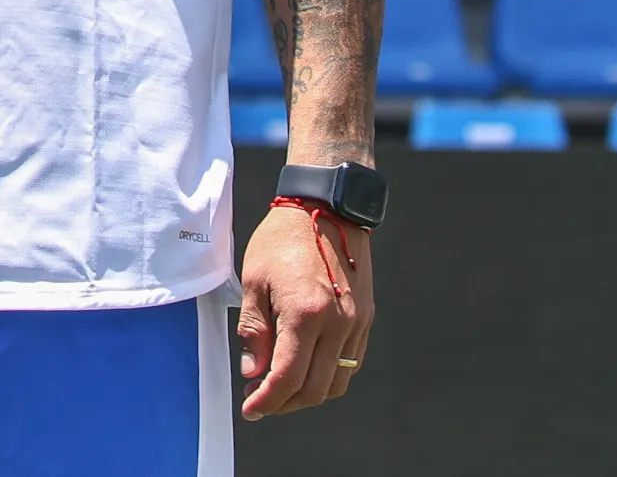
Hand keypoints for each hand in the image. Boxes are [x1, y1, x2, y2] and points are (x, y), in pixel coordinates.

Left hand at [235, 199, 371, 418]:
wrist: (327, 208)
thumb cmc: (285, 238)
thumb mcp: (255, 280)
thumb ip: (253, 331)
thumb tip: (254, 372)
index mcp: (306, 314)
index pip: (287, 378)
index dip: (266, 401)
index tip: (250, 409)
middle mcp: (338, 324)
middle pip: (314, 389)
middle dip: (284, 403)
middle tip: (259, 399)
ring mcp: (356, 324)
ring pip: (335, 383)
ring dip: (307, 394)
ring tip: (281, 386)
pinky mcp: (365, 319)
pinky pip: (350, 364)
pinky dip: (327, 375)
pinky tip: (305, 366)